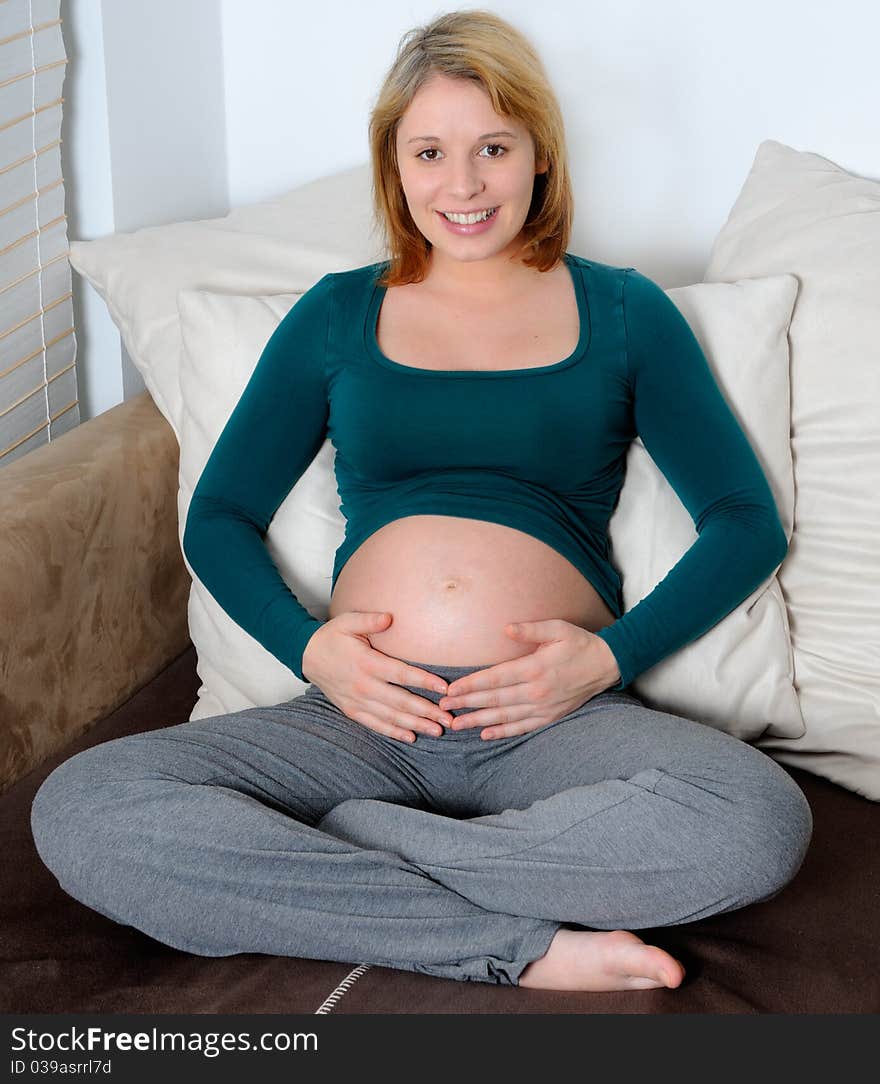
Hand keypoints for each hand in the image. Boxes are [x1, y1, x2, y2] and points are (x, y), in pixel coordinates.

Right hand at [300, 611, 453, 743]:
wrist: (307, 655)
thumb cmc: (332, 636)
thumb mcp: (348, 622)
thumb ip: (369, 620)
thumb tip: (389, 618)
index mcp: (367, 663)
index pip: (401, 674)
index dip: (424, 682)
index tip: (444, 689)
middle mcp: (363, 685)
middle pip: (401, 701)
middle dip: (427, 711)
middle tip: (449, 719)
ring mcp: (357, 700)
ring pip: (390, 716)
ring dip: (415, 724)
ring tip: (436, 731)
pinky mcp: (351, 709)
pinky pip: (374, 724)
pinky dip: (392, 731)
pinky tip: (410, 736)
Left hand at [438, 619, 621, 739]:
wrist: (607, 665)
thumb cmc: (579, 643)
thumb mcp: (557, 628)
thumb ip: (530, 630)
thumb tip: (506, 628)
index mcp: (535, 668)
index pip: (495, 678)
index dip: (471, 685)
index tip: (451, 690)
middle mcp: (537, 691)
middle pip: (495, 700)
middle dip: (467, 704)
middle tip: (443, 708)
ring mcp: (544, 707)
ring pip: (505, 717)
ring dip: (479, 721)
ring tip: (456, 724)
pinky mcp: (550, 716)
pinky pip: (522, 727)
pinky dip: (503, 732)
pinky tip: (485, 734)